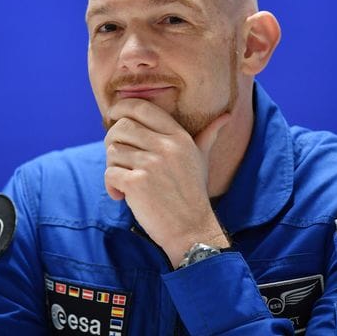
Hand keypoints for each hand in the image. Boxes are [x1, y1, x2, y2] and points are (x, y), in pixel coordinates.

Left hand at [104, 98, 230, 265]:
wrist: (192, 229)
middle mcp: (165, 147)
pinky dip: (110, 185)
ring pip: (112, 151)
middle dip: (112, 140)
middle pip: (121, 127)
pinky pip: (109, 173)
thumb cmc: (193, 194)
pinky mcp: (137, 184)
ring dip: (112, 166)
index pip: (142, 107)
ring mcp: (151, 165)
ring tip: (124, 180)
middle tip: (117, 158)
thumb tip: (226, 116)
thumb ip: (208, 136)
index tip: (113, 114)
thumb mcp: (202, 160)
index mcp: (178, 137)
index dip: (122, 107)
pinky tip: (120, 195)